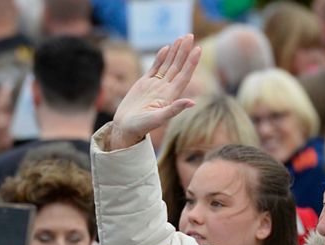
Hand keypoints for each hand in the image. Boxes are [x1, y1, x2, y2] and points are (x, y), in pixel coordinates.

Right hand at [109, 34, 200, 149]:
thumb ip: (174, 109)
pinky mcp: (144, 84)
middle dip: (184, 51)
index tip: (198, 49)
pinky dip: (161, 58)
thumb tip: (192, 102)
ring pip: (168, 65)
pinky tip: (166, 48)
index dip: (191, 62)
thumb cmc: (141, 126)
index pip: (184, 75)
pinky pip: (155, 68)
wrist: (126, 127)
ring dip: (175, 52)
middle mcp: (165, 88)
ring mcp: (155, 85)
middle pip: (177, 66)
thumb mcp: (158, 118)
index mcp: (170, 95)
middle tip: (190, 36)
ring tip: (181, 38)